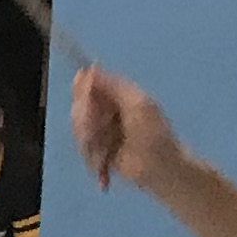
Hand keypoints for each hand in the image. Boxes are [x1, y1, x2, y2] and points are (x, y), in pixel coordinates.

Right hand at [71, 65, 178, 193]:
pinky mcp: (97, 150)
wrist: (158, 167)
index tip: (85, 99)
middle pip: (78, 107)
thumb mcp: (137, 103)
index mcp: (116, 95)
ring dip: (89, 140)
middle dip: (85, 119)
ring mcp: (100, 131)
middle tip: (98, 128)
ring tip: (105, 149)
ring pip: (78, 129)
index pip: (87, 84)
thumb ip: (113, 85)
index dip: (81, 90)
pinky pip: (82, 147)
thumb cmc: (153, 133)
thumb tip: (89, 69)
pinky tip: (104, 159)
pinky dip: (91, 154)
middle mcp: (105, 110)